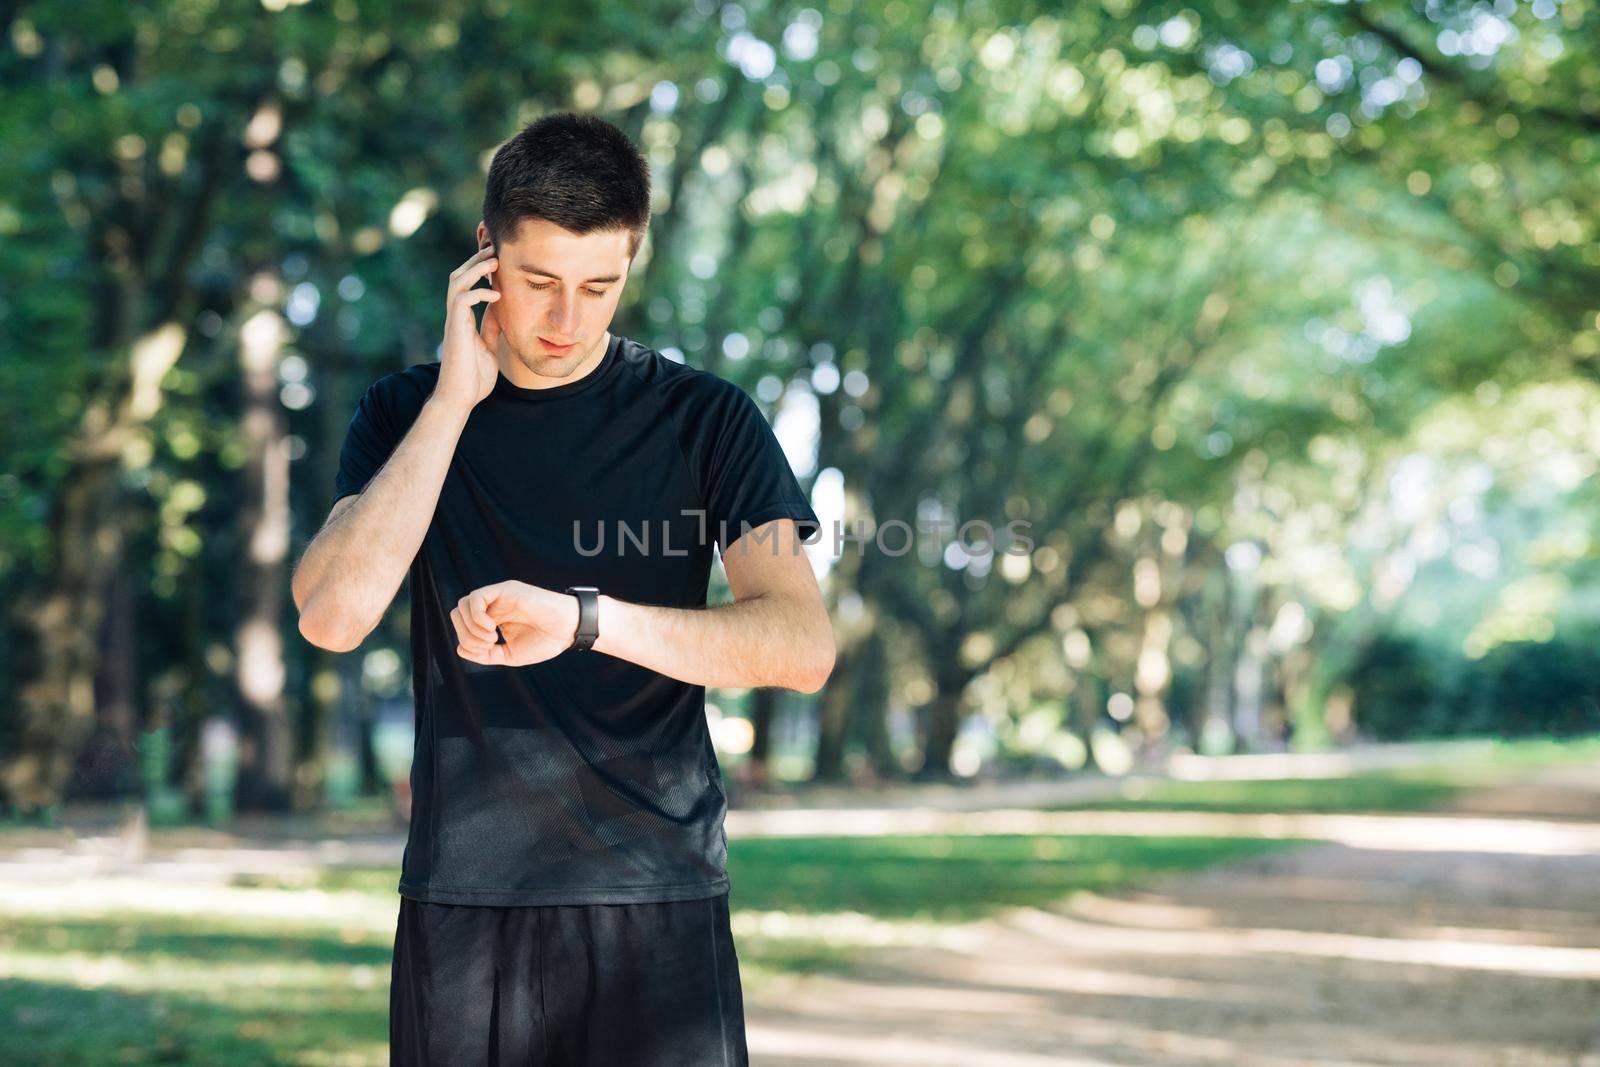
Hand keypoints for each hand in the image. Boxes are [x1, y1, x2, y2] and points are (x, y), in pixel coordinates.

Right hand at [434, 244, 503, 412]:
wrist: (461, 399)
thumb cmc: (473, 378)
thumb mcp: (489, 347)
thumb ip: (491, 327)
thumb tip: (500, 309)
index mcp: (464, 318)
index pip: (469, 284)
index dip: (480, 268)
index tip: (497, 255)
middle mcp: (457, 315)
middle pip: (460, 275)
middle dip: (476, 258)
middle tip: (495, 246)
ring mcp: (454, 321)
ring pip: (458, 282)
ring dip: (476, 268)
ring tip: (494, 261)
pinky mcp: (456, 329)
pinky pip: (462, 300)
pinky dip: (479, 293)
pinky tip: (495, 295)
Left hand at [451, 581, 580, 667]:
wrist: (569, 629)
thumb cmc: (546, 641)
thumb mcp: (510, 655)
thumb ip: (486, 655)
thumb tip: (461, 649)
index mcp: (493, 619)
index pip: (463, 626)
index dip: (467, 641)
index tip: (487, 651)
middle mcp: (493, 606)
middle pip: (458, 614)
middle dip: (466, 634)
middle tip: (488, 645)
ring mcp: (498, 596)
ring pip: (463, 605)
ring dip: (471, 627)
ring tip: (492, 638)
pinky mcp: (506, 589)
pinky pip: (476, 598)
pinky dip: (476, 616)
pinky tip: (492, 628)